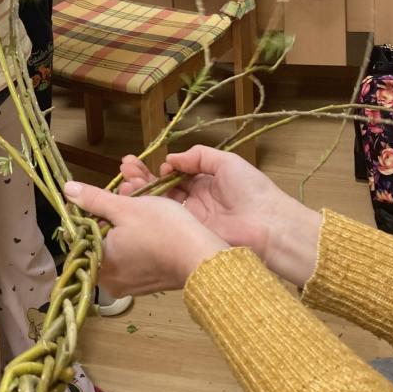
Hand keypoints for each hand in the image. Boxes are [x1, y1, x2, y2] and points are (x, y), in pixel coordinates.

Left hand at [64, 179, 228, 294]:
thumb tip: (67, 190)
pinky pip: (135, 256)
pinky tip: (153, 224)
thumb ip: (93, 199)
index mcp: (98, 264)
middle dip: (112, 214)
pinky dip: (139, 239)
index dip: (93, 210)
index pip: (82, 234)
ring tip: (143, 205)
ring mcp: (130, 285)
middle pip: (101, 239)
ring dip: (127, 224)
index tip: (106, 196)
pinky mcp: (148, 284)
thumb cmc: (162, 229)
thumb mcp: (125, 207)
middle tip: (129, 195)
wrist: (202, 255)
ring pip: (119, 246)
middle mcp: (110, 281)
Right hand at [118, 146, 320, 286]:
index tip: (138, 162)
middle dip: (141, 179)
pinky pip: (164, 220)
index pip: (174, 175)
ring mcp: (190, 220)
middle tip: (124, 169)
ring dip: (140, 192)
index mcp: (205, 184)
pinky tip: (132, 197)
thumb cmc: (252, 190)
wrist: (268, 225)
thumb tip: (170, 160)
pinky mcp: (187, 235)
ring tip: (124, 181)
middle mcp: (194, 202)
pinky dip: (147, 209)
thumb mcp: (226, 162)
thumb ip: (197, 156)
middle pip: (162, 189)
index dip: (155, 169)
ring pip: (159, 204)